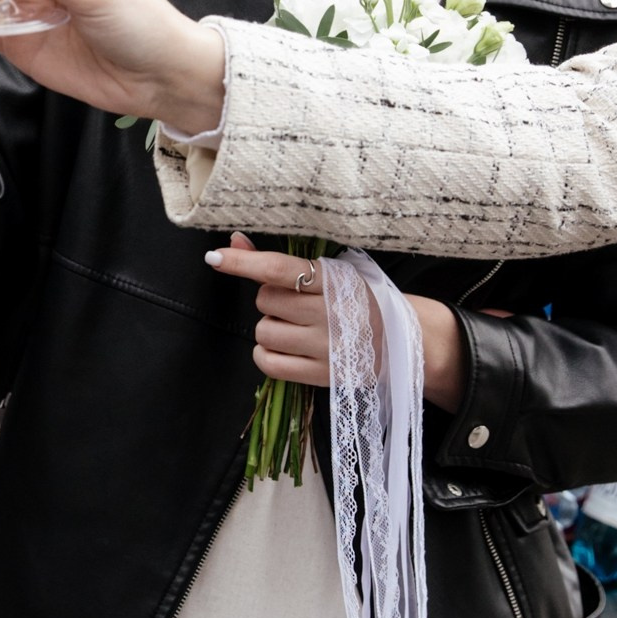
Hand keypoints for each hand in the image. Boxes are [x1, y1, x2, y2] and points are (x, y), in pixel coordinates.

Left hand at [205, 240, 470, 407]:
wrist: (401, 340)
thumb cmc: (359, 300)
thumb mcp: (331, 273)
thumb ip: (280, 261)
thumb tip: (233, 242)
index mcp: (336, 281)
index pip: (280, 269)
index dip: (244, 263)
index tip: (215, 257)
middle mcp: (331, 314)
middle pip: (266, 300)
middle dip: (272, 300)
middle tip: (297, 305)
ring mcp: (326, 347)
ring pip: (264, 332)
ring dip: (271, 327)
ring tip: (298, 327)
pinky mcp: (321, 375)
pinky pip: (268, 363)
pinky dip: (267, 354)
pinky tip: (285, 347)